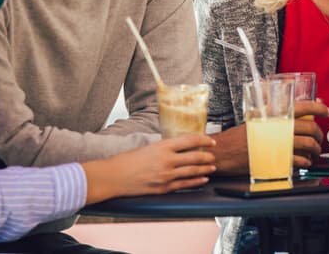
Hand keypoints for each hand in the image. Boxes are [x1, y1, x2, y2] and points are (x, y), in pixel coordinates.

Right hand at [82, 134, 215, 202]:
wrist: (114, 177)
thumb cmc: (128, 160)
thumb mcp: (149, 147)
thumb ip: (165, 148)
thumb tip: (181, 147)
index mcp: (163, 146)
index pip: (190, 140)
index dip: (204, 140)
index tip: (211, 140)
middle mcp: (167, 160)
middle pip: (195, 157)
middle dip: (208, 156)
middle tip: (214, 155)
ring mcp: (166, 176)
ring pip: (193, 171)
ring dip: (205, 169)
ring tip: (212, 167)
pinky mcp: (163, 188)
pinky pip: (185, 185)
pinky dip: (196, 181)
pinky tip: (203, 179)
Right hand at [208, 101, 328, 173]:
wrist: (224, 151)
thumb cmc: (238, 136)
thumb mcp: (256, 117)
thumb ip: (275, 113)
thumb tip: (295, 108)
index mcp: (274, 114)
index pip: (303, 107)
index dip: (319, 108)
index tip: (327, 111)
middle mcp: (278, 127)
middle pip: (310, 128)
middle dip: (319, 134)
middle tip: (318, 138)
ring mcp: (278, 143)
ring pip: (308, 144)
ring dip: (316, 150)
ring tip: (314, 152)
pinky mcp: (276, 159)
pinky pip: (299, 160)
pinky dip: (306, 162)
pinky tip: (304, 162)